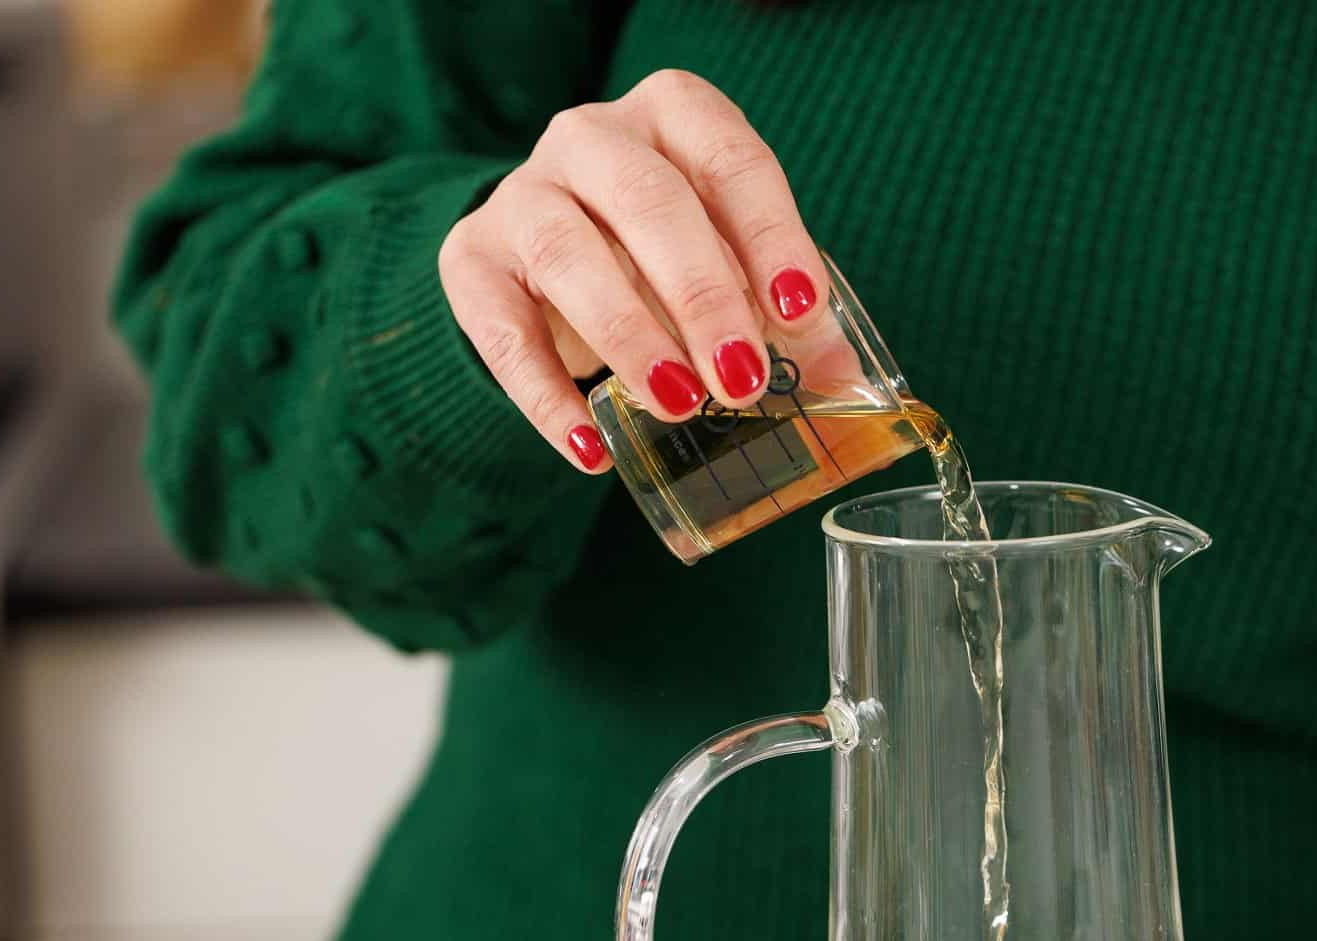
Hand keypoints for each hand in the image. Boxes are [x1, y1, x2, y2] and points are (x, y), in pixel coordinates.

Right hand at [438, 68, 828, 472]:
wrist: (544, 259)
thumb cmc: (661, 256)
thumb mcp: (731, 266)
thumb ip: (788, 316)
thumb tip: (846, 385)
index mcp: (673, 117)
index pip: (729, 160)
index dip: (770, 234)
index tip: (800, 310)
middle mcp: (591, 138)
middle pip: (648, 201)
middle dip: (703, 296)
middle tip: (742, 379)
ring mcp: (522, 194)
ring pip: (567, 253)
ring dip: (629, 336)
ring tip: (679, 403)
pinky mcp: (470, 259)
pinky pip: (502, 329)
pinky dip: (545, 396)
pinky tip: (590, 447)